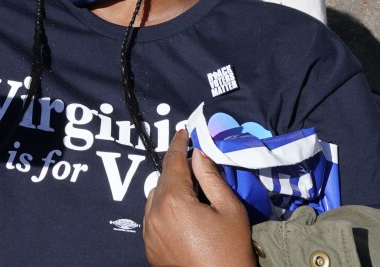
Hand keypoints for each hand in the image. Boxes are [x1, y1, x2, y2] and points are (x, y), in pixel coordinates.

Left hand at [143, 130, 254, 266]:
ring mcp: (148, 232)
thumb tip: (198, 153)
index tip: (183, 131)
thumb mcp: (229, 209)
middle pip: (163, 180)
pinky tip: (183, 215)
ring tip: (191, 193)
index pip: (172, 162)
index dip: (179, 144)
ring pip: (154, 198)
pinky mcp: (148, 246)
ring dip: (169, 190)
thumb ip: (211, 177)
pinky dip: (164, 209)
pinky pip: (152, 217)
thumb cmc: (231, 249)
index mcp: (173, 201)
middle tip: (196, 166)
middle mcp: (154, 213)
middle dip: (178, 170)